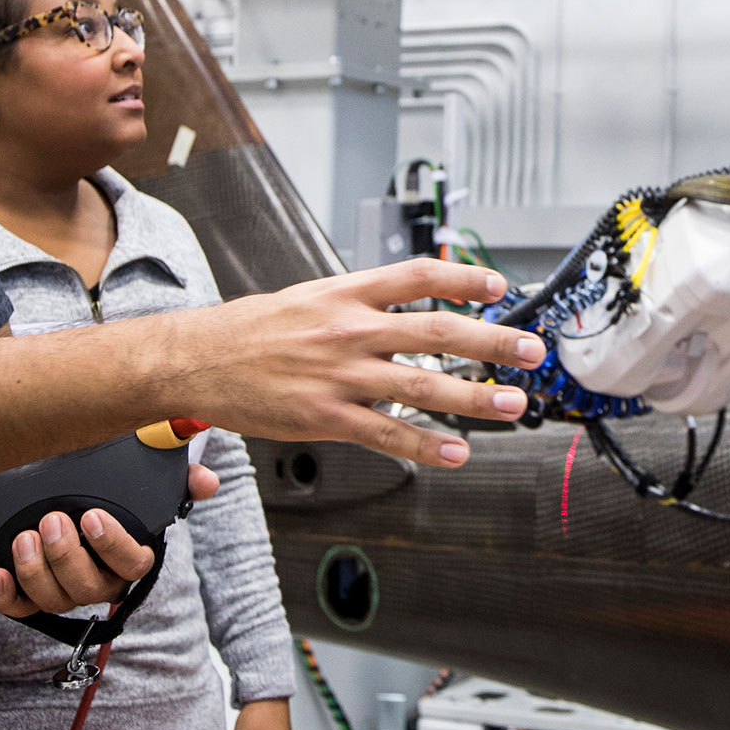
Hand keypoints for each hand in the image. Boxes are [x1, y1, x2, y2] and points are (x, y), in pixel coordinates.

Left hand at [0, 461, 219, 618]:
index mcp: (129, 559)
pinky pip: (20, 609)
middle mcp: (100, 582)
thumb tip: (207, 481)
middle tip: (51, 520)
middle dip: (67, 556)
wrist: (71, 506)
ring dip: (36, 572)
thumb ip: (180, 481)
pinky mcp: (32, 597)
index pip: (132, 564)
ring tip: (23, 538)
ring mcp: (66, 593)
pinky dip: (6, 596)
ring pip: (55, 600)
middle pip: (89, 587)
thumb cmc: (116, 499)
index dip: (112, 545)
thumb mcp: (149, 486)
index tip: (92, 516)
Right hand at [173, 260, 538, 470]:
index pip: (419, 277)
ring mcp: (340, 375)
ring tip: (512, 405)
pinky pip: (386, 433)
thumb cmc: (251, 330)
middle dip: (492, 342)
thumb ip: (358, 302)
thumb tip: (405, 305)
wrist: (197, 359)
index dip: (465, 279)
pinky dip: (425, 445)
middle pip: (437, 330)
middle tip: (532, 351)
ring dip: (474, 398)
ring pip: (422, 385)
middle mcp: (350, 329)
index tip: (501, 287)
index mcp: (347, 293)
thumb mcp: (309, 297)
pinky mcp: (326, 416)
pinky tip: (455, 452)